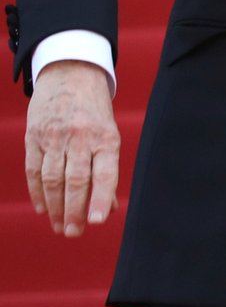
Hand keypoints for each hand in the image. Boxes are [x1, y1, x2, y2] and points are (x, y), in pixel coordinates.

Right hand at [23, 61, 120, 236]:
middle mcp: (80, 138)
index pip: (105, 173)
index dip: (101, 198)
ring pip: (53, 178)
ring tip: (59, 226)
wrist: (70, 74)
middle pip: (76, 180)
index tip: (98, 221)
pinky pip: (34, 169)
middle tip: (74, 232)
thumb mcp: (109, 133)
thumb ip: (107, 169)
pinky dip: (37, 192)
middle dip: (74, 210)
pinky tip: (42, 208)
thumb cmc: (95, 111)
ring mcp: (55, 137)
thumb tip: (110, 207)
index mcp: (105, 137)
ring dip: (55, 206)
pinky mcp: (34, 137)